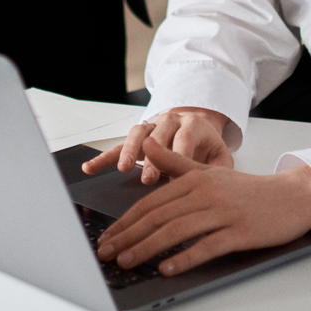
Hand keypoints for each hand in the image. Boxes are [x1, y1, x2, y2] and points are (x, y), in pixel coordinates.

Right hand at [81, 107, 232, 184]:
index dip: (178, 157)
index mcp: (193, 125)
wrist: (198, 125)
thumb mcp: (220, 157)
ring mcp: (151, 127)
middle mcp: (170, 121)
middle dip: (153, 158)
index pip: (185, 139)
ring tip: (124, 169)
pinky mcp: (137, 137)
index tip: (174, 178)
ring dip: (128, 151)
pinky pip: (118, 144)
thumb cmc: (208, 147)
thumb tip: (210, 188)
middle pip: (158, 137)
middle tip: (148, 179)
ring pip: (136, 135)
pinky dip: (104, 156)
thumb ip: (217, 170)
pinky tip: (90, 168)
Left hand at [92, 138, 310, 274]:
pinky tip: (168, 268)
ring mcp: (223, 211)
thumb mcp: (209, 171)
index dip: (126, 222)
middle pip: (159, 216)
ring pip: (177, 230)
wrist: (291, 196)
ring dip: (148, 248)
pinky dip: (185, 257)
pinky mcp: (240, 231)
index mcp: (195, 178)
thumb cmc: (247, 190)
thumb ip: (176, 162)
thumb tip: (148, 145)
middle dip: (128, 236)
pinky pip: (207, 245)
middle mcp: (206, 192)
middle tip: (106, 253)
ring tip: (128, 262)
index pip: (151, 203)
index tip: (107, 238)